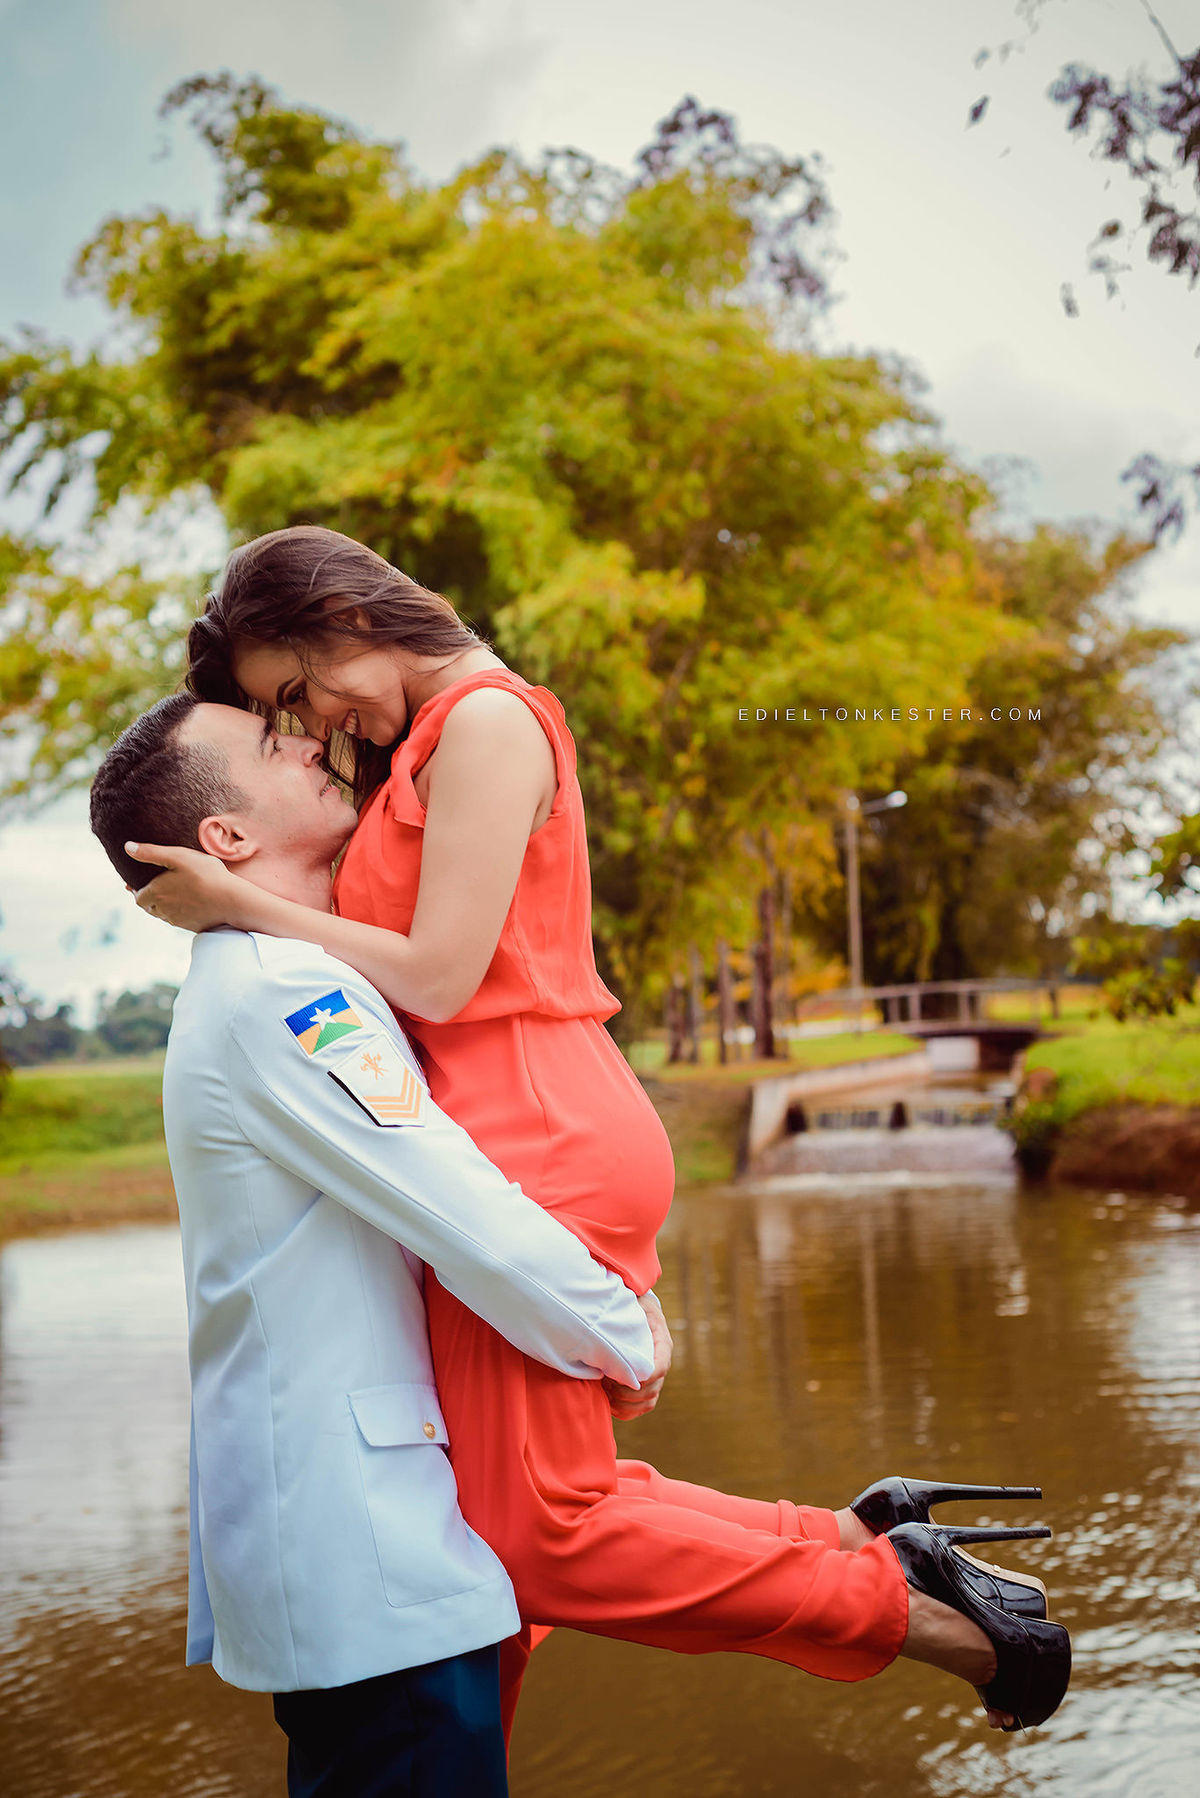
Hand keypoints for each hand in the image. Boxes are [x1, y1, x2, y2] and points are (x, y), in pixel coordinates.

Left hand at [127, 842, 251, 931]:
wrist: (232, 901)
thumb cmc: (205, 875)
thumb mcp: (178, 856)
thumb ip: (151, 852)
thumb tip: (127, 847)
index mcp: (155, 894)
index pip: (138, 897)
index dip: (137, 890)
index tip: (139, 884)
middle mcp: (163, 910)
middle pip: (149, 908)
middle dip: (148, 899)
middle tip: (154, 888)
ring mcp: (178, 920)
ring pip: (163, 915)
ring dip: (162, 906)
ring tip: (170, 894)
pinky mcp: (192, 926)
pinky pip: (179, 920)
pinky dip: (178, 912)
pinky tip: (188, 903)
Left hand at [604, 1290, 671, 1421]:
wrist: (636, 1310)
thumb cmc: (632, 1306)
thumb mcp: (633, 1304)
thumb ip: (628, 1314)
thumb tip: (613, 1321)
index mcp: (662, 1344)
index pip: (660, 1367)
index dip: (643, 1377)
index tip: (622, 1375)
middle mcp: (662, 1363)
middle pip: (652, 1389)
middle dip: (627, 1391)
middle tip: (605, 1381)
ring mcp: (655, 1377)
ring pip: (648, 1402)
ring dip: (625, 1402)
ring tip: (606, 1389)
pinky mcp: (646, 1387)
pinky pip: (642, 1408)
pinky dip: (626, 1411)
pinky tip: (610, 1402)